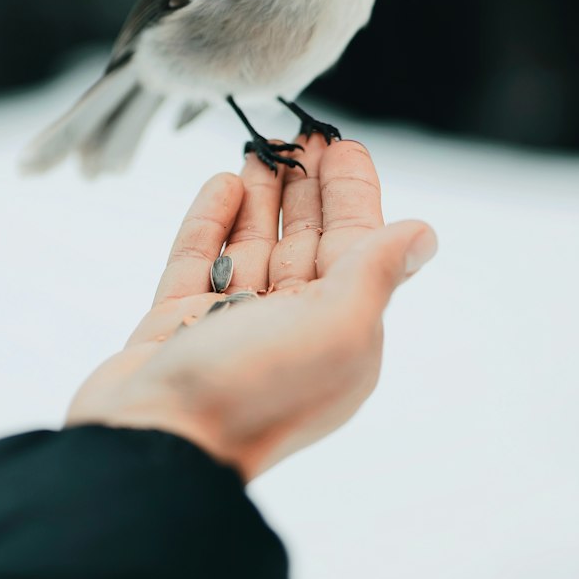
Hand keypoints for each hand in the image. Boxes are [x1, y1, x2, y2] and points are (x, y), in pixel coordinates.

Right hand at [65, 134, 436, 480]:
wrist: (154, 445)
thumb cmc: (253, 391)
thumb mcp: (337, 327)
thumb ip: (377, 272)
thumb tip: (424, 235)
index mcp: (338, 335)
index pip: (354, 246)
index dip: (351, 193)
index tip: (340, 143)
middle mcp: (289, 330)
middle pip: (304, 241)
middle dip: (305, 186)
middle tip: (300, 132)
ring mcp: (228, 327)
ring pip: (251, 245)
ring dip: (260, 194)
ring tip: (260, 144)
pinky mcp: (175, 325)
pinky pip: (198, 261)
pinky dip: (211, 220)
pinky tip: (222, 182)